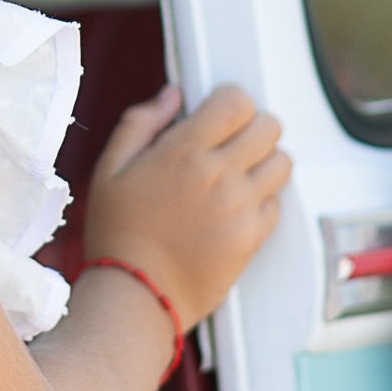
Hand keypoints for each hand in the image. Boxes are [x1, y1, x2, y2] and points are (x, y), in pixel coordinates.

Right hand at [79, 82, 287, 330]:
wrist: (136, 295)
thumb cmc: (118, 234)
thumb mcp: (109, 169)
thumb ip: (141, 123)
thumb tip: (174, 95)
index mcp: (183, 152)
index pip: (236, 101)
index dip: (230, 100)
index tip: (219, 112)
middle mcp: (219, 175)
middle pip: (270, 126)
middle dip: (253, 126)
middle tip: (232, 142)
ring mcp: (241, 207)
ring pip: (282, 162)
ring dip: (264, 161)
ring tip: (238, 174)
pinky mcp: (253, 236)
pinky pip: (276, 203)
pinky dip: (262, 200)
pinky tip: (234, 207)